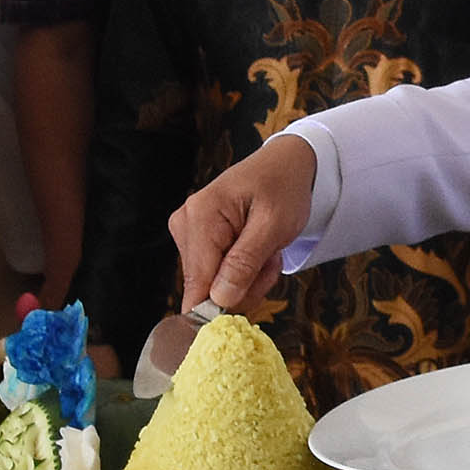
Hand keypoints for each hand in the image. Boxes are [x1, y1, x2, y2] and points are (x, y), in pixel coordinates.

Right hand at [170, 131, 320, 314]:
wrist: (283, 167)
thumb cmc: (281, 187)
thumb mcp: (274, 226)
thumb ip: (245, 263)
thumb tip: (219, 298)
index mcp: (200, 217)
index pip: (197, 283)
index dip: (224, 303)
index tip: (255, 295)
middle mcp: (185, 225)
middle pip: (205, 288)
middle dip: (244, 286)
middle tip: (270, 262)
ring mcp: (188, 233)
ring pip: (212, 286)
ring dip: (247, 280)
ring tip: (266, 252)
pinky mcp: (196, 242)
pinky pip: (215, 277)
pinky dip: (241, 273)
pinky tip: (256, 252)